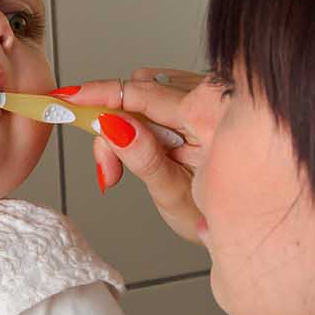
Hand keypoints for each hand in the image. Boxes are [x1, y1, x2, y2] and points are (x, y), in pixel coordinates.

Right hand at [59, 68, 208, 243]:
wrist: (247, 221)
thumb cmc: (215, 216)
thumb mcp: (174, 194)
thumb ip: (144, 158)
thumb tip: (113, 125)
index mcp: (209, 115)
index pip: (140, 94)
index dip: (98, 94)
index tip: (67, 97)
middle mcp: (213, 95)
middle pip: (138, 92)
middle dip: (112, 127)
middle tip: (110, 172)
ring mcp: (211, 94)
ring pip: (146, 93)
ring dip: (126, 126)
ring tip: (129, 168)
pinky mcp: (206, 98)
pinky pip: (162, 95)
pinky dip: (144, 121)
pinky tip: (150, 150)